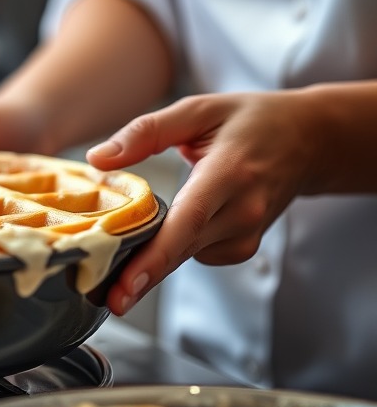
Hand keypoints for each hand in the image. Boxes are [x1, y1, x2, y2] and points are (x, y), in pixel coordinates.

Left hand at [86, 91, 318, 315]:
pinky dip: (173, 246)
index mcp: (230, 173)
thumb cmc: (248, 120)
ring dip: (151, 259)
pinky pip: (196, 253)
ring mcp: (247, 233)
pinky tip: (164, 229)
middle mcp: (243, 211)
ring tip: (116, 254)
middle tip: (98, 297)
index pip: (187, 222)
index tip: (125, 287)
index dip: (154, 258)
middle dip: (138, 275)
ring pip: (184, 255)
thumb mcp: (196, 110)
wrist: (309, 140)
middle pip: (181, 250)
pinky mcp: (244, 246)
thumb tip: (97, 159)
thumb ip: (145, 132)